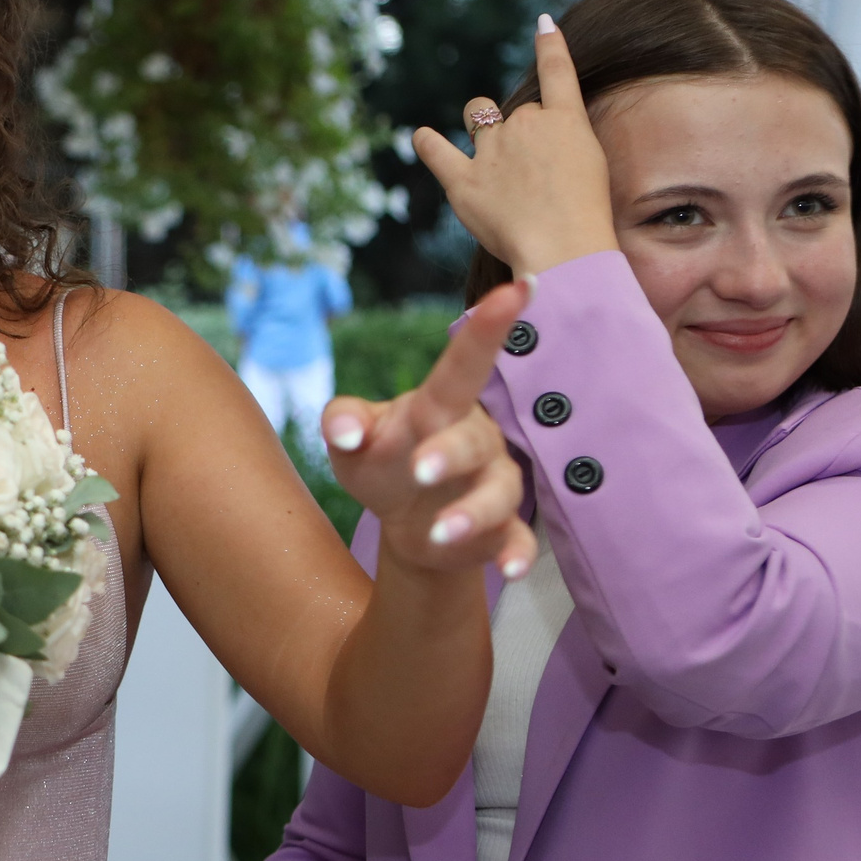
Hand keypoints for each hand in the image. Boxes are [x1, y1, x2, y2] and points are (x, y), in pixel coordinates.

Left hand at [324, 279, 535, 580]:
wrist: (406, 522)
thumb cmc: (382, 461)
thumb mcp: (354, 441)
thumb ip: (343, 421)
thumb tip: (339, 428)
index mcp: (440, 408)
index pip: (462, 365)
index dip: (488, 328)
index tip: (514, 288)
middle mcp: (477, 442)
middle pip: (473, 440)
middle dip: (450, 453)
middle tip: (421, 469)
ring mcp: (494, 486)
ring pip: (498, 494)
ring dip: (473, 513)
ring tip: (441, 534)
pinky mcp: (503, 533)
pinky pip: (520, 542)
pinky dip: (518, 555)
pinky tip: (511, 572)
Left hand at [411, 17, 617, 277]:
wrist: (563, 245)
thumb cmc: (586, 215)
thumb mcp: (592, 167)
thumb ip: (565, 144)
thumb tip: (541, 145)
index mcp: (565, 120)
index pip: (557, 70)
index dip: (550, 44)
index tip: (542, 25)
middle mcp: (526, 124)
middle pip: (519, 113)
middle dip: (523, 134)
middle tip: (533, 175)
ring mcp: (491, 149)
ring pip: (479, 116)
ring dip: (481, 123)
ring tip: (490, 154)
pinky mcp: (463, 180)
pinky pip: (436, 150)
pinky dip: (428, 143)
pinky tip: (422, 138)